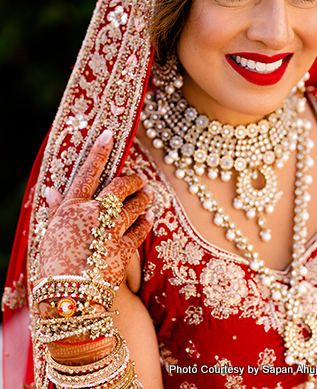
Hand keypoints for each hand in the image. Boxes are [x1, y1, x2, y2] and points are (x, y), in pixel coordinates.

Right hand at [38, 129, 152, 287]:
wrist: (69, 299)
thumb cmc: (53, 267)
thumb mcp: (50, 234)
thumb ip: (56, 210)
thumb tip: (51, 190)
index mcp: (72, 208)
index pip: (87, 172)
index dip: (99, 151)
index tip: (109, 134)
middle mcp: (94, 214)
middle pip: (120, 186)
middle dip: (133, 180)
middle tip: (140, 179)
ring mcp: (111, 230)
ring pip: (135, 205)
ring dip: (144, 198)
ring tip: (149, 195)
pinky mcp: (125, 248)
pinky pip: (141, 229)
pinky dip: (146, 221)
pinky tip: (150, 218)